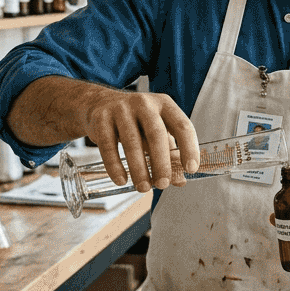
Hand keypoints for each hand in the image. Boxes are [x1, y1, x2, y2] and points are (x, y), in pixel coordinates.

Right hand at [82, 89, 198, 192]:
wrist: (100, 103)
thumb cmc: (135, 120)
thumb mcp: (155, 130)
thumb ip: (169, 153)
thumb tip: (180, 180)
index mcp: (164, 104)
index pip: (183, 126)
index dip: (189, 148)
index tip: (190, 169)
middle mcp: (144, 103)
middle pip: (156, 134)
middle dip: (161, 162)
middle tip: (163, 184)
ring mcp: (121, 108)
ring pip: (131, 142)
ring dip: (139, 168)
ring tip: (143, 187)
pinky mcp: (101, 118)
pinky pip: (108, 145)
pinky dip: (115, 166)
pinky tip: (121, 180)